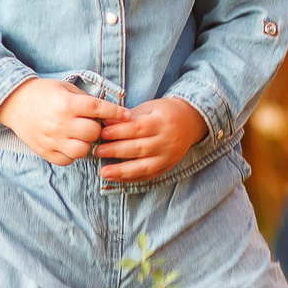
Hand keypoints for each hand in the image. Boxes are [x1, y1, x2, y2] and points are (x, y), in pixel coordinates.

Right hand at [0, 78, 126, 165]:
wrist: (14, 103)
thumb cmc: (44, 93)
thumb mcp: (66, 89)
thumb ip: (87, 100)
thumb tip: (111, 111)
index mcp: (67, 104)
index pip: (98, 109)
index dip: (115, 112)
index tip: (127, 115)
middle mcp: (60, 123)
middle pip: (93, 133)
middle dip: (97, 128)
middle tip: (91, 124)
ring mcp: (52, 139)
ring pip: (83, 150)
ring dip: (86, 143)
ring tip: (80, 136)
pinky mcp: (45, 151)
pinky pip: (68, 160)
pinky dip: (72, 154)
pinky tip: (68, 143)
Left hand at [93, 97, 208, 184]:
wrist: (190, 122)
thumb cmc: (163, 112)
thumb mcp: (148, 108)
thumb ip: (127, 117)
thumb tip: (104, 122)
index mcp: (162, 122)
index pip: (138, 128)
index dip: (119, 132)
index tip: (102, 133)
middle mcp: (167, 141)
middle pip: (139, 148)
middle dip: (116, 151)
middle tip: (97, 151)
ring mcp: (168, 157)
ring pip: (143, 166)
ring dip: (121, 171)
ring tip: (103, 171)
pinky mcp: (167, 167)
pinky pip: (147, 176)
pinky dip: (130, 178)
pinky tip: (115, 178)